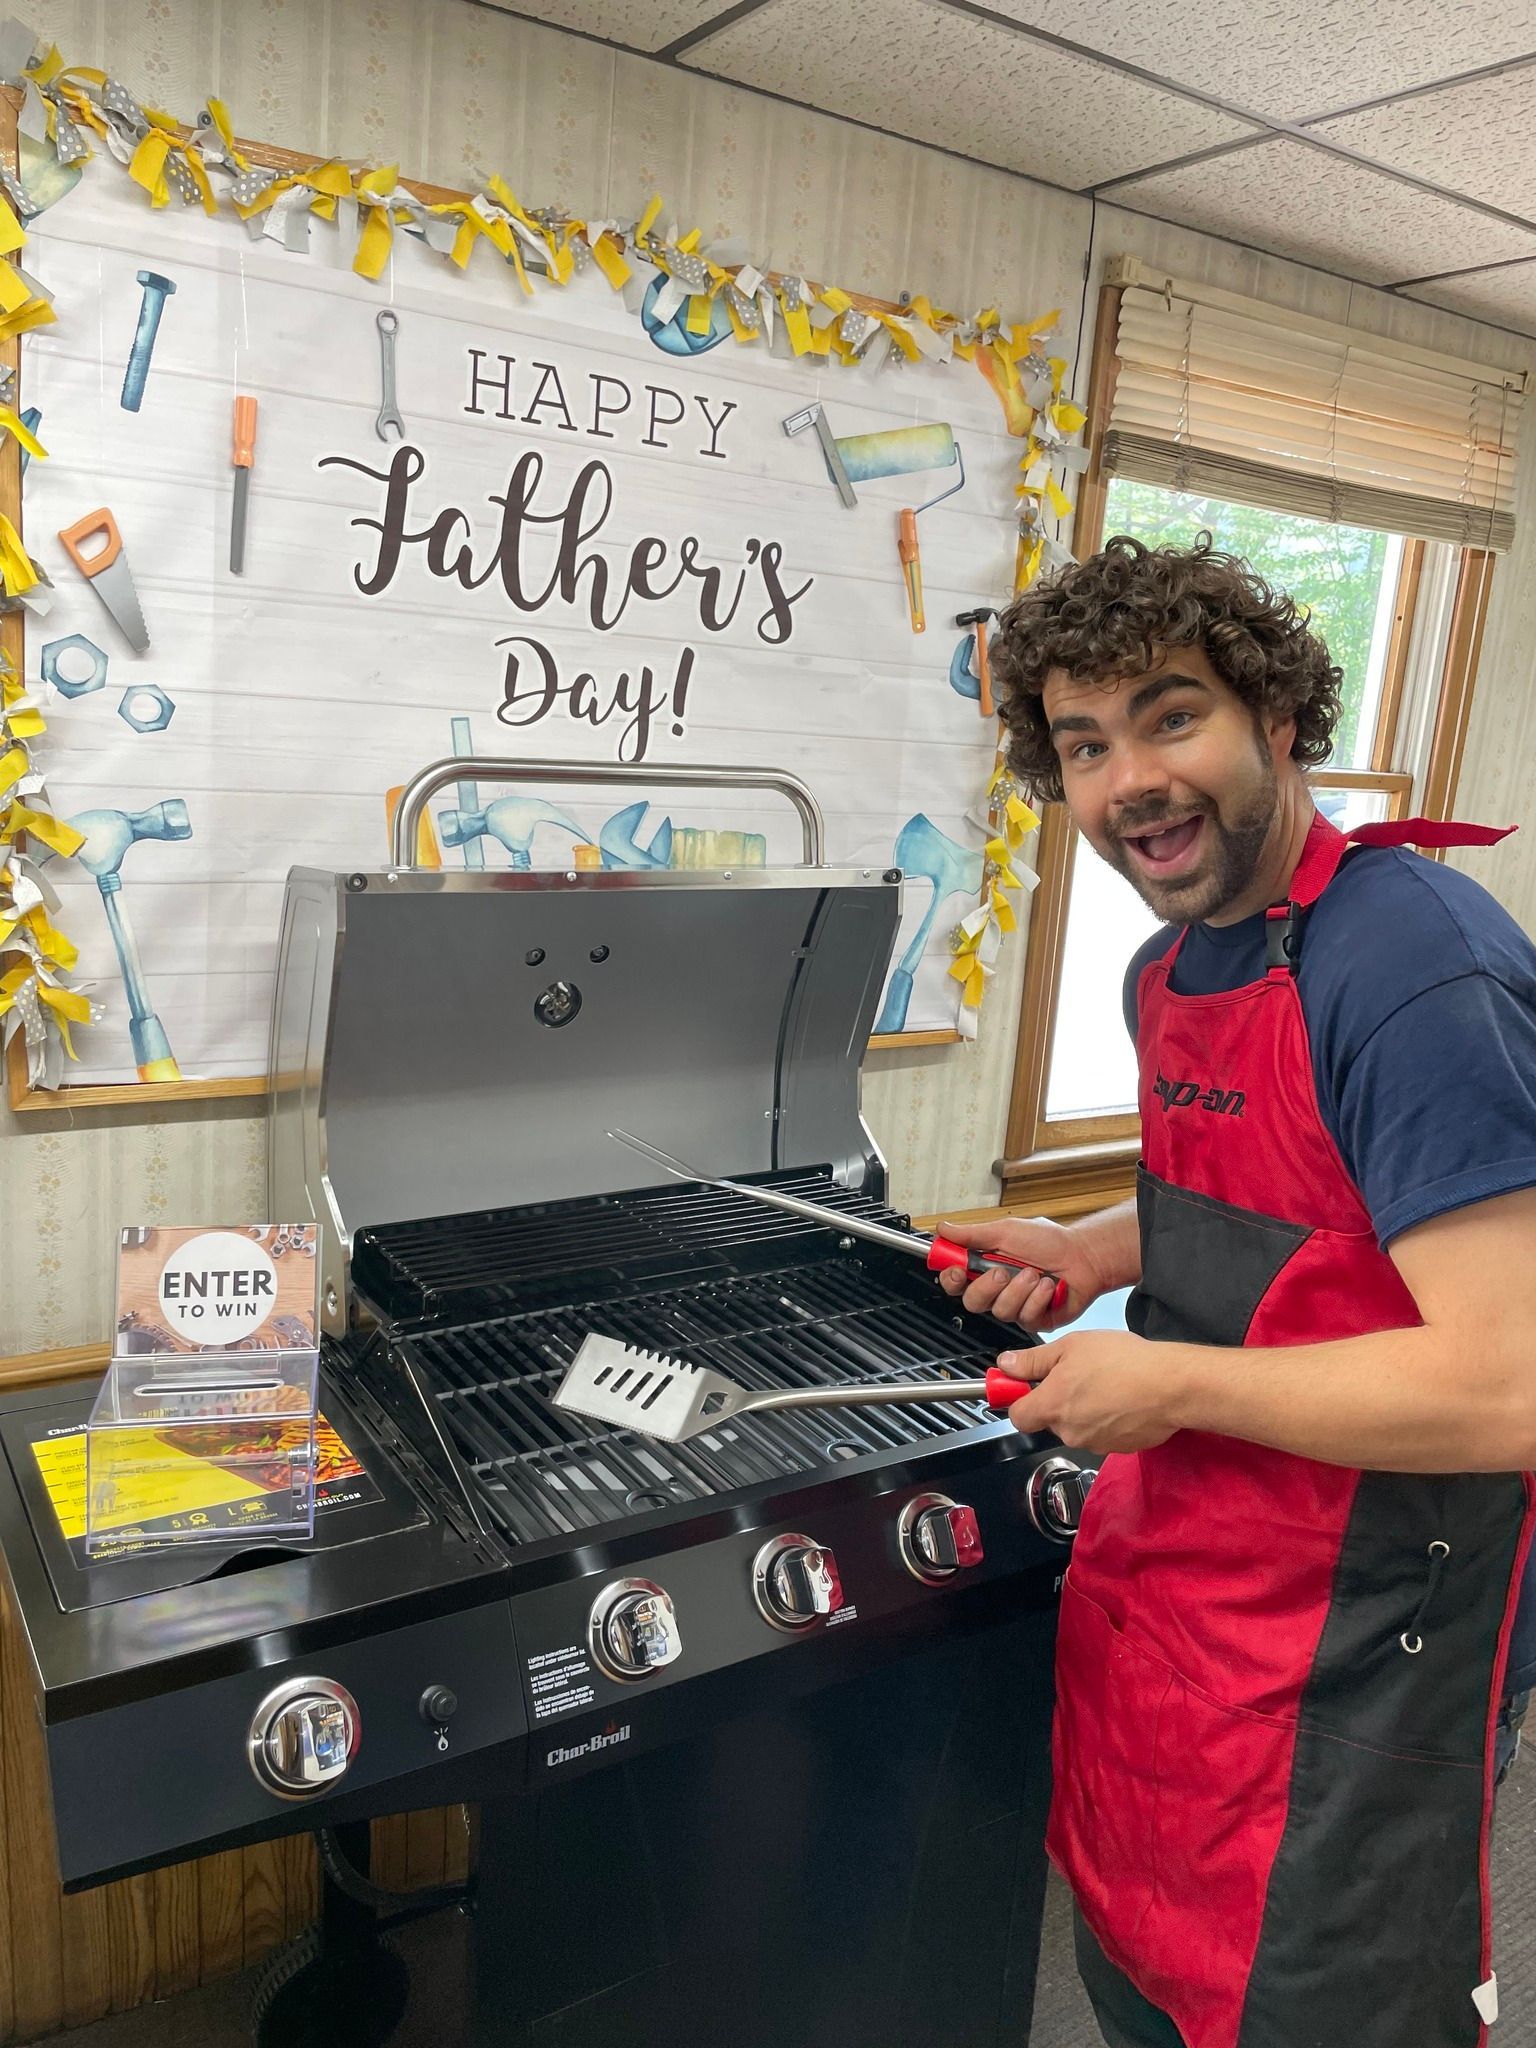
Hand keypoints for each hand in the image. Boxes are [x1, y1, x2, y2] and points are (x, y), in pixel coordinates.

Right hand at [935, 1214, 1106, 1331]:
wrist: (1083, 1256)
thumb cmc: (1050, 1241)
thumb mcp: (1007, 1231)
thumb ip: (972, 1234)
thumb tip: (943, 1229)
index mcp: (985, 1266)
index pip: (955, 1280)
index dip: (951, 1278)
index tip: (957, 1270)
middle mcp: (997, 1289)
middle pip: (971, 1301)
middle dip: (988, 1287)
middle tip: (1004, 1271)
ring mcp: (1015, 1306)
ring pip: (1000, 1310)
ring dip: (1019, 1289)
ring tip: (1036, 1273)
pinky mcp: (1033, 1319)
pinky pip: (1024, 1316)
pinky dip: (1038, 1298)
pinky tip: (1048, 1287)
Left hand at [991, 1329, 1178, 1453]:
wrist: (1170, 1386)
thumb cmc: (1121, 1361)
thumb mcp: (1071, 1346)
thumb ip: (1033, 1360)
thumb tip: (1005, 1366)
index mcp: (1052, 1406)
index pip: (1017, 1416)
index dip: (1020, 1399)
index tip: (1027, 1385)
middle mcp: (1069, 1432)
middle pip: (1049, 1420)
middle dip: (1058, 1401)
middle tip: (1078, 1374)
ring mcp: (1095, 1444)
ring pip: (1077, 1427)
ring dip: (1084, 1409)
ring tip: (1106, 1383)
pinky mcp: (1118, 1448)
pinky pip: (1102, 1434)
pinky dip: (1107, 1419)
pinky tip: (1122, 1398)